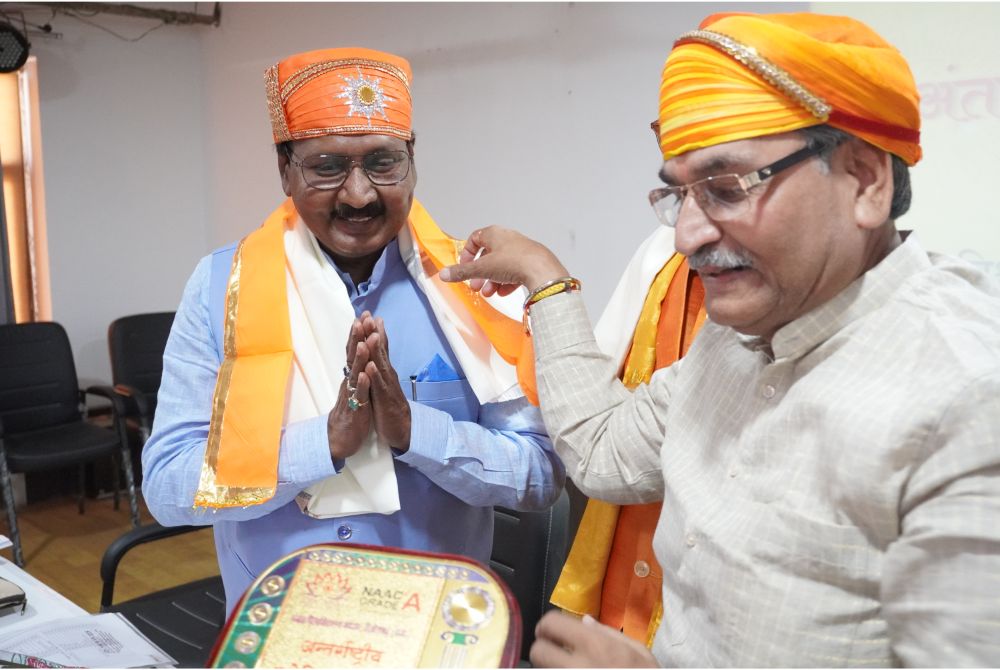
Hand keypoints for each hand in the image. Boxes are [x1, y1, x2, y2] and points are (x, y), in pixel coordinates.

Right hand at [327, 320, 372, 460]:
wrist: (339, 439)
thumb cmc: (350, 411)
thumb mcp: (355, 387)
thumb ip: (356, 371)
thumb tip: (358, 353)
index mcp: (353, 376)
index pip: (354, 351)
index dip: (358, 334)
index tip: (363, 315)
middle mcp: (350, 382)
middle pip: (352, 356)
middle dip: (357, 338)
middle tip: (360, 319)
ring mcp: (352, 394)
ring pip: (356, 373)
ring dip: (360, 358)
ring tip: (363, 342)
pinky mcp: (356, 408)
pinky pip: (359, 395)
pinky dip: (362, 384)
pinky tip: (365, 374)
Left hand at [359, 312, 410, 451]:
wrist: (400, 428)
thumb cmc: (389, 405)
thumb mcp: (383, 382)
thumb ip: (380, 367)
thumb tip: (375, 352)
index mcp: (384, 370)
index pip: (379, 347)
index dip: (374, 331)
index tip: (369, 314)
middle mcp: (387, 374)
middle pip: (380, 350)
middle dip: (375, 333)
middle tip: (370, 316)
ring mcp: (386, 385)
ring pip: (380, 364)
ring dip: (376, 350)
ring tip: (372, 334)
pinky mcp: (384, 399)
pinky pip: (378, 386)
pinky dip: (375, 375)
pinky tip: (370, 366)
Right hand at [437, 226, 569, 296]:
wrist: (541, 271)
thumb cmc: (514, 261)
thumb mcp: (481, 269)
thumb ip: (461, 272)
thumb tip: (444, 274)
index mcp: (494, 234)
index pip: (475, 238)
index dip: (467, 254)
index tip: (464, 267)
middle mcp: (508, 239)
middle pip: (488, 256)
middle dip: (480, 273)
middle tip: (475, 286)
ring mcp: (521, 251)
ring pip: (501, 266)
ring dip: (492, 280)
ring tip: (489, 293)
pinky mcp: (531, 263)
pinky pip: (515, 272)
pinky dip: (507, 282)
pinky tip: (504, 293)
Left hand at [529, 611, 658, 667]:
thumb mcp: (639, 652)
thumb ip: (609, 633)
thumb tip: (584, 621)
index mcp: (594, 646)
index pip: (550, 624)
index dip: (548, 626)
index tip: (553, 631)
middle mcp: (575, 666)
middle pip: (537, 652)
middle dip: (543, 649)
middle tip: (554, 651)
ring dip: (549, 667)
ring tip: (565, 666)